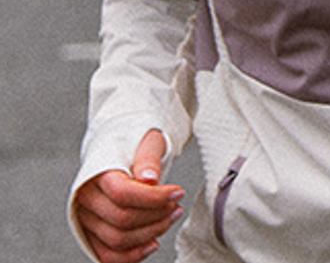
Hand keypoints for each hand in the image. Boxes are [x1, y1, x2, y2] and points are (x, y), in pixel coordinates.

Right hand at [73, 129, 181, 262]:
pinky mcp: (91, 234)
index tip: (179, 192)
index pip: (123, 193)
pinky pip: (107, 256)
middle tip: (177, 205)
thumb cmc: (135, 147)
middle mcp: (85, 199)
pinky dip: (132, 255)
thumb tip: (150, 179)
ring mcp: (86, 219)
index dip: (155, 197)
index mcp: (96, 174)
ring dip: (151, 233)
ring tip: (171, 217)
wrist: (118, 153)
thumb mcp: (147, 142)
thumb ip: (148, 159)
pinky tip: (154, 242)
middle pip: (123, 219)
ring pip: (117, 240)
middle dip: (157, 215)